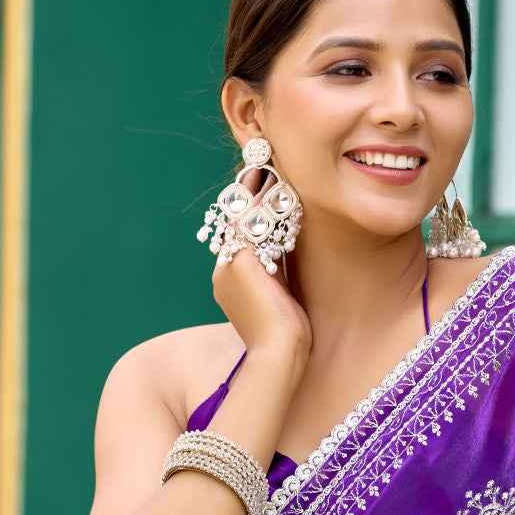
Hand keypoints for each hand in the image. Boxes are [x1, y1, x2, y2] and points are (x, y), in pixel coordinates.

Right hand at [210, 167, 311, 361]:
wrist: (282, 356)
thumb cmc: (290, 337)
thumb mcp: (280, 297)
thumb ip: (276, 272)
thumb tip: (287, 252)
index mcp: (229, 278)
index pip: (240, 231)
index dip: (252, 204)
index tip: (269, 181)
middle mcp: (224, 269)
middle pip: (236, 216)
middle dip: (251, 187)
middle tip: (266, 158)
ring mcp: (229, 265)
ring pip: (243, 214)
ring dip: (258, 187)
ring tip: (273, 163)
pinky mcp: (243, 262)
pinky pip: (254, 221)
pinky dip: (267, 201)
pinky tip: (283, 185)